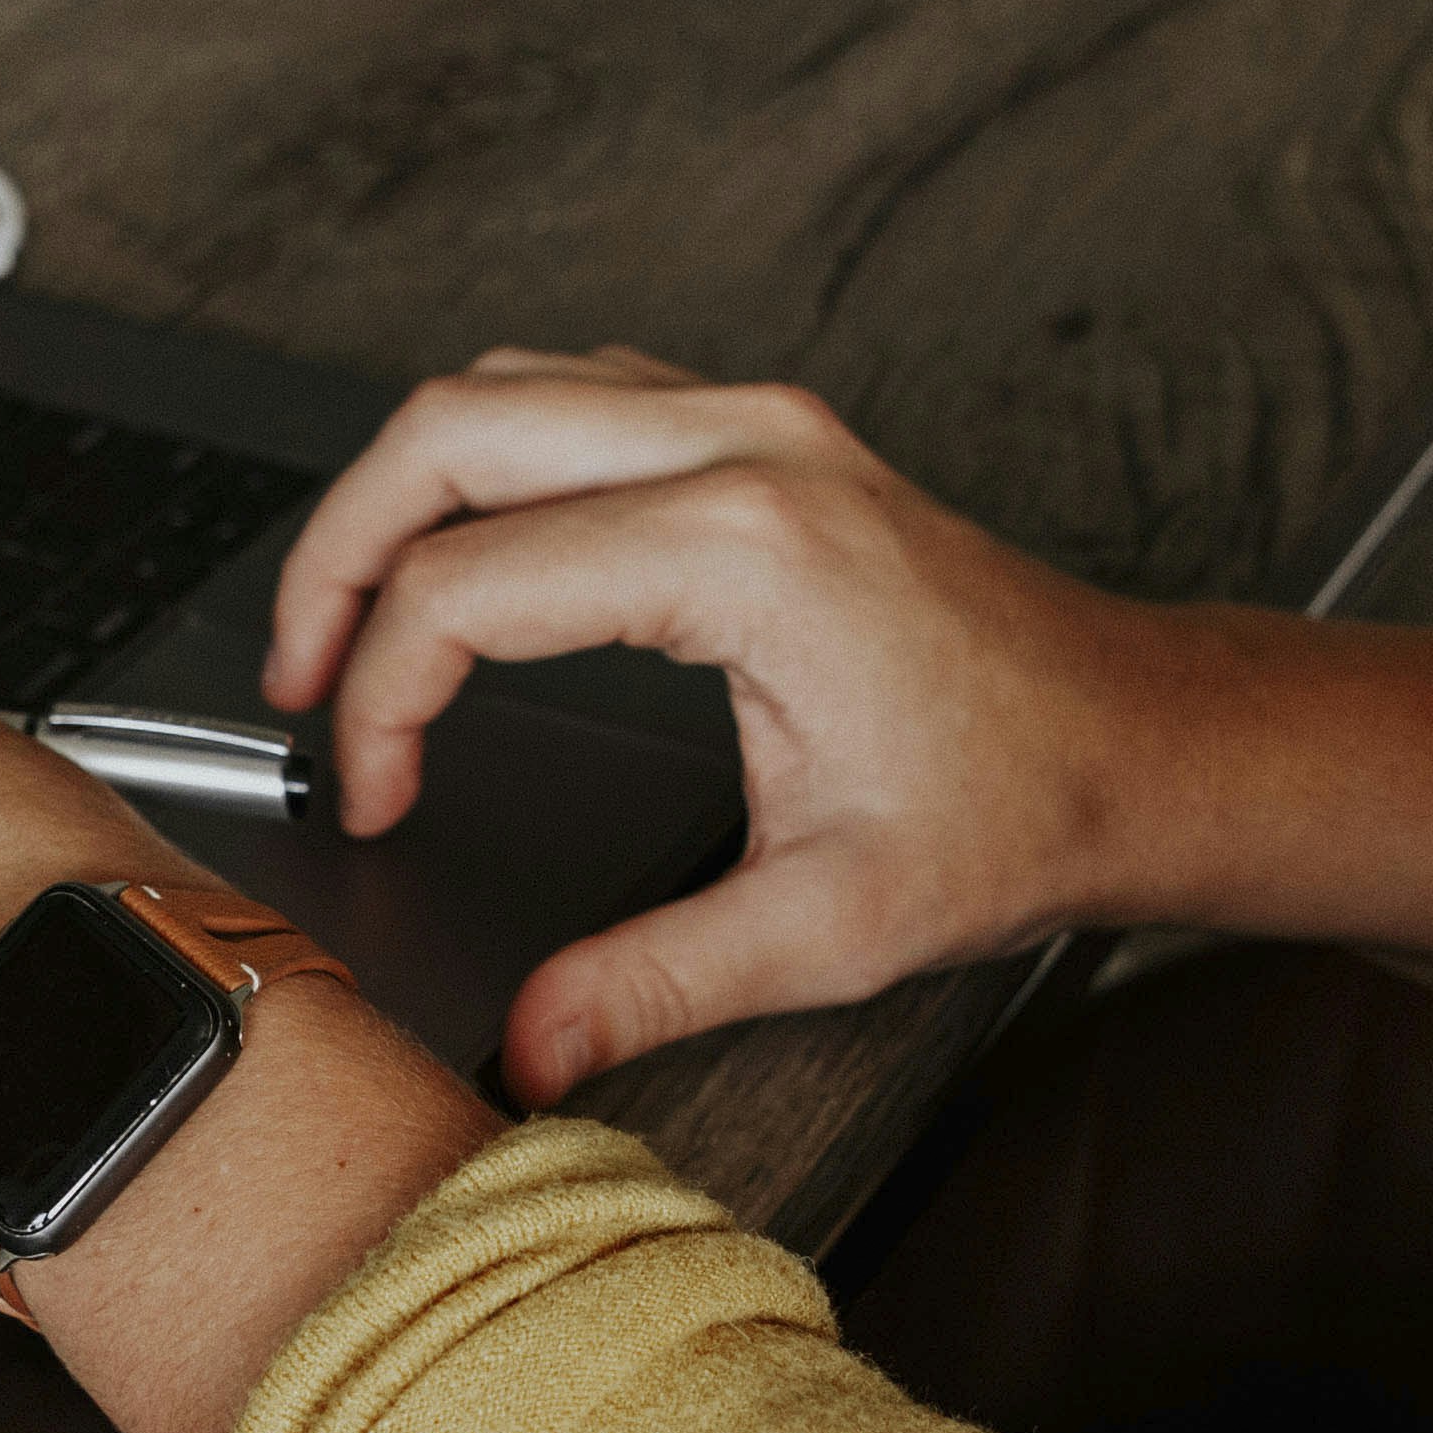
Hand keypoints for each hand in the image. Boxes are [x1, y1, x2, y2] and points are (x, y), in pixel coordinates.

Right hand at [264, 347, 1180, 1106]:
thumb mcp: (830, 925)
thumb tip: (531, 1046)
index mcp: (745, 552)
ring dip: (401, 491)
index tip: (376, 798)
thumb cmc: (1019, 810)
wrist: (1139, 743)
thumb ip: (657, 982)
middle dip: (336, 553)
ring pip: (503, 386)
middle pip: (449, 430)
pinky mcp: (766, 429)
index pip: (469, 588)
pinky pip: (574, 391)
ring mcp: (758, 419)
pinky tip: (463, 558)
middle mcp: (745, 447)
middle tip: (293, 678)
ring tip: (350, 620)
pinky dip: (485, 462)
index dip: (380, 701)